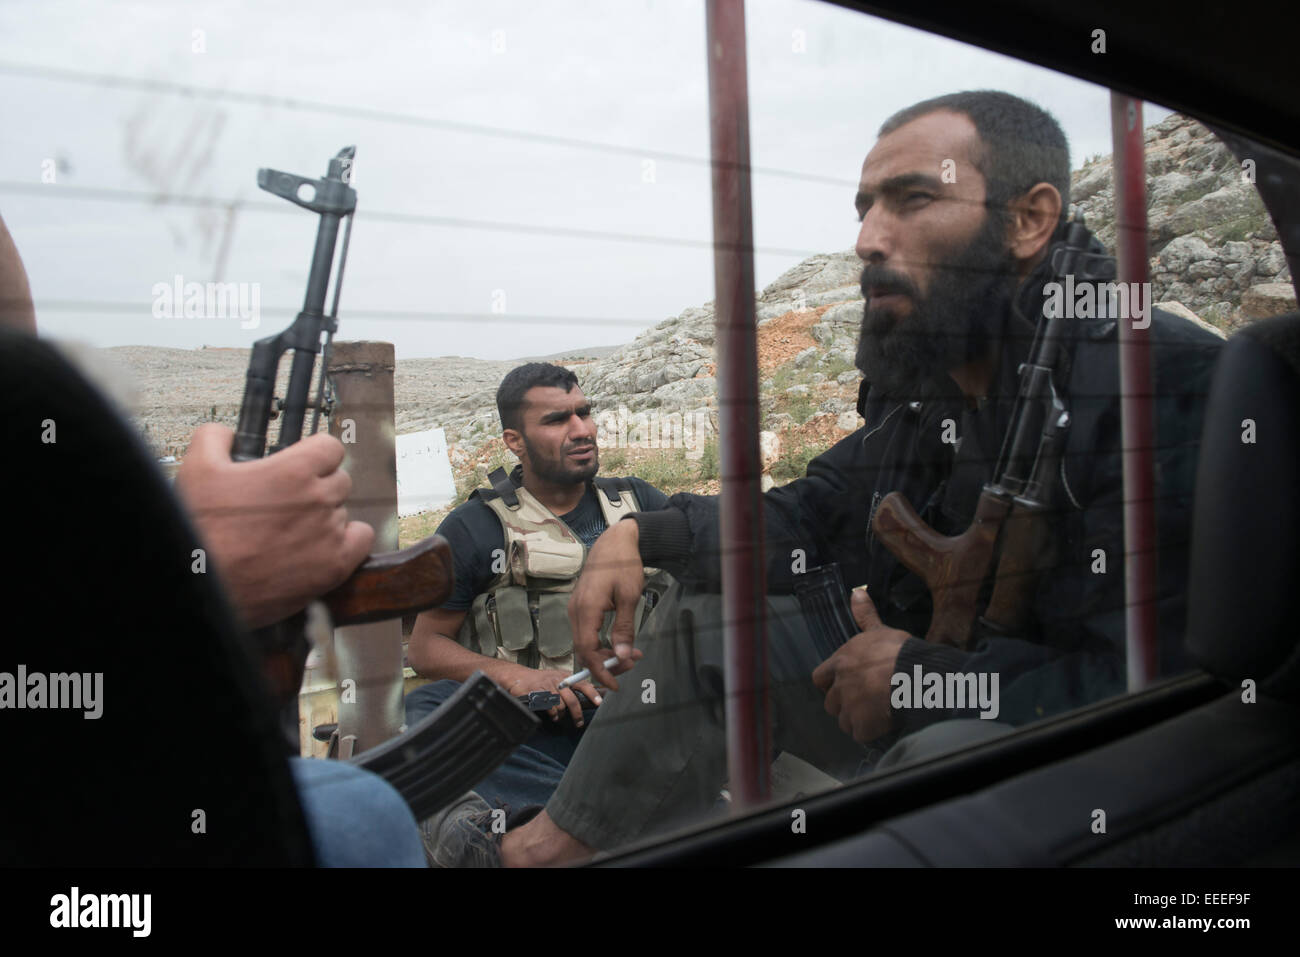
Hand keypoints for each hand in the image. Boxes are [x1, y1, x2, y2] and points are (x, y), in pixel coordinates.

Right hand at [175, 424, 374, 628]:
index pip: (330, 447)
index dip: (315, 455)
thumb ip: (215, 438)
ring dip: (325, 516)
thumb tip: (226, 434)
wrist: (206, 584)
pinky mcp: (335, 565)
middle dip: (318, 486)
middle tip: (290, 502)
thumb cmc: (203, 532)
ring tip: (293, 530)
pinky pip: (361, 539)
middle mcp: (319, 500)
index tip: (302, 465)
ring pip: (343, 511)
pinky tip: (323, 544)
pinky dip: (347, 540)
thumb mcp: (197, 470)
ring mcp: (330, 533)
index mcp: (294, 472)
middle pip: (339, 480)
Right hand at [500, 665, 600, 727]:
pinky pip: (548, 707)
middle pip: (572, 700)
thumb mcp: (558, 678)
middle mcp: (557, 680)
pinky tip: (552, 714)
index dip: (592, 693)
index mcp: (565, 676)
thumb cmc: (541, 680)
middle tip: (578, 723)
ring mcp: (547, 686)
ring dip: (561, 713)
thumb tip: (591, 695)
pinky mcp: (536, 693)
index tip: (599, 703)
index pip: (582, 683)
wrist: (519, 677)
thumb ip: (572, 686)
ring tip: (558, 715)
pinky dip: (552, 714)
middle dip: (576, 714)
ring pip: (560, 705)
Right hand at [567, 518, 645, 690]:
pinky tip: (619, 642)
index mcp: (586, 609)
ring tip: (631, 654)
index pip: (587, 650)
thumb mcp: (629, 596)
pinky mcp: (580, 606)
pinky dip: (601, 642)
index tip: (614, 684)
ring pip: (584, 642)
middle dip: (606, 663)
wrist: (615, 541)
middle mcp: (575, 611)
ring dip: (605, 653)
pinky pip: (586, 632)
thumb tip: (622, 655)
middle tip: (632, 664)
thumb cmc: (623, 564)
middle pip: (584, 649)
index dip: (600, 670)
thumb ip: (624, 628)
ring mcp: (576, 608)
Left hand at [811, 586, 910, 742]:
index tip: (843, 683)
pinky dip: (870, 732)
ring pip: (843, 720)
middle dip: (843, 704)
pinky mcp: (861, 725)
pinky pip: (859, 734)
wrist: (915, 676)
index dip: (829, 683)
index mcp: (841, 661)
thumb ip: (865, 615)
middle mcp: (840, 684)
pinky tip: (883, 723)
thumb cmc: (899, 651)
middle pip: (830, 702)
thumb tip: (856, 591)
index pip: (819, 677)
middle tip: (864, 701)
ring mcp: (849, 706)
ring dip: (856, 719)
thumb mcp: (880, 630)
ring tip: (876, 713)